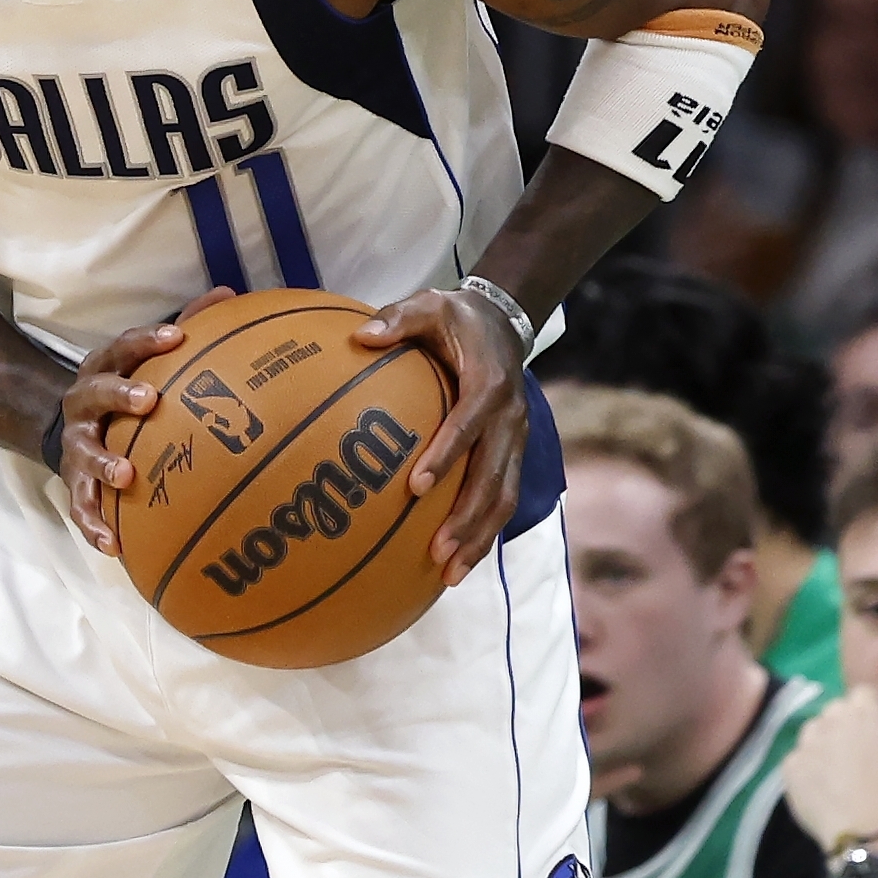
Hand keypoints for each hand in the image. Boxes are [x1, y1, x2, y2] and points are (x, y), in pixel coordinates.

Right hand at [58, 294, 222, 556]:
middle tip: (148, 399)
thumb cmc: (125, 391)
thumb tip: (228, 294)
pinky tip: (114, 545)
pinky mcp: (73, 482)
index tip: (176, 338)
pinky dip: (93, 525)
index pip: (122, 348)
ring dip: (103, 462)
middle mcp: (84, 403)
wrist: (69, 430)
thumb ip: (185, 328)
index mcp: (104, 369)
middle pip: (95, 394)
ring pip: (84, 453)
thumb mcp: (146, 359)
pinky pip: (80, 506)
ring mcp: (77, 444)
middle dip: (119, 394)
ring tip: (126, 475)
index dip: (146, 341)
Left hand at [356, 284, 525, 580]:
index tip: (417, 486)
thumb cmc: (456, 318)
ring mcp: (515, 439)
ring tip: (450, 573)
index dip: (448, 454)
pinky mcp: (512, 453)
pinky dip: (483, 532)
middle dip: (468, 516)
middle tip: (438, 552)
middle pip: (494, 475)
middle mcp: (510, 416)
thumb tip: (361, 336)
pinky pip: (502, 497)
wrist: (505, 321)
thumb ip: (397, 319)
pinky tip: (456, 564)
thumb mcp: (430, 305)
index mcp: (489, 382)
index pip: (471, 422)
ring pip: (504, 496)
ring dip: (479, 536)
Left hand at [780, 686, 877, 851]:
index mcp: (862, 712)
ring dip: (825, 740)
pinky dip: (808, 766)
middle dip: (847, 723)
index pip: (863, 693)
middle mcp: (829, 719)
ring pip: (813, 731)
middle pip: (836, 710)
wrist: (864, 831)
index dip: (872, 709)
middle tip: (861, 751)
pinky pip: (798, 757)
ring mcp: (804, 743)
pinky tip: (823, 785)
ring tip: (839, 768)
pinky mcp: (789, 766)